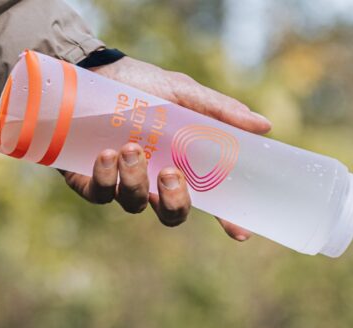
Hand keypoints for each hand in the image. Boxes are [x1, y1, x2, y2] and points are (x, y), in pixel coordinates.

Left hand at [63, 56, 271, 239]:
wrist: (92, 71)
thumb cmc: (140, 85)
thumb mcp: (182, 93)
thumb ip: (219, 112)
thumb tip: (264, 126)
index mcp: (180, 164)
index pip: (209, 200)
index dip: (226, 219)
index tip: (241, 232)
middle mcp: (152, 180)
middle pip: (172, 213)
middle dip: (174, 200)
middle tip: (170, 174)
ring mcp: (120, 183)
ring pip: (134, 203)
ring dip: (135, 179)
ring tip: (130, 148)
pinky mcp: (88, 181)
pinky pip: (100, 194)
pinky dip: (105, 177)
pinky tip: (106, 154)